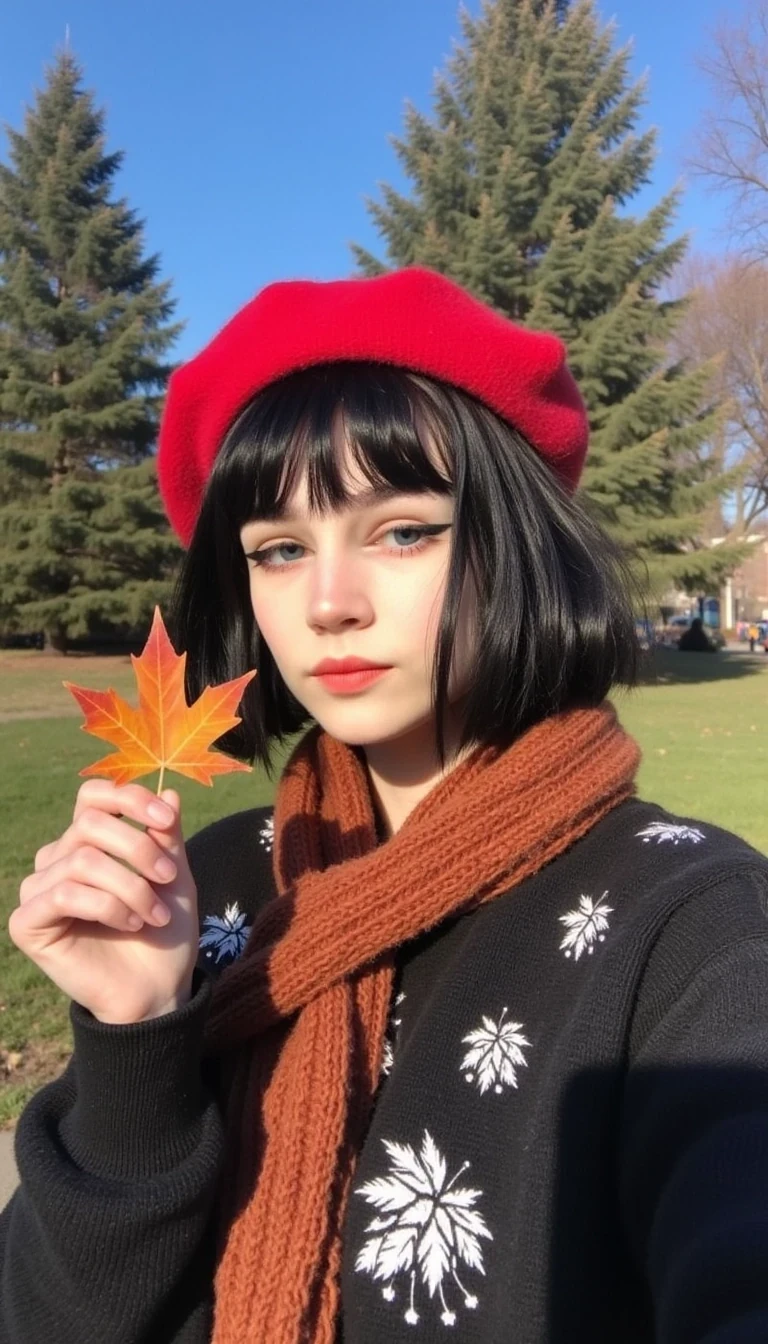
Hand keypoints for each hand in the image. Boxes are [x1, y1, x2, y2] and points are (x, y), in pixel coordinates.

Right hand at [9, 781, 198, 1024]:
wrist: (157, 988)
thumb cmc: (164, 931)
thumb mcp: (173, 875)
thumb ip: (166, 835)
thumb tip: (167, 790)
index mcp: (87, 841)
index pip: (92, 796)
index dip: (128, 798)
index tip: (167, 820)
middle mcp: (56, 859)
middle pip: (89, 824)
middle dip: (138, 848)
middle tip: (169, 877)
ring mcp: (38, 890)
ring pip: (82, 861)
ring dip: (130, 887)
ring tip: (154, 914)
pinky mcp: (27, 923)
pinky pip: (64, 894)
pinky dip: (107, 906)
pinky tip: (128, 924)